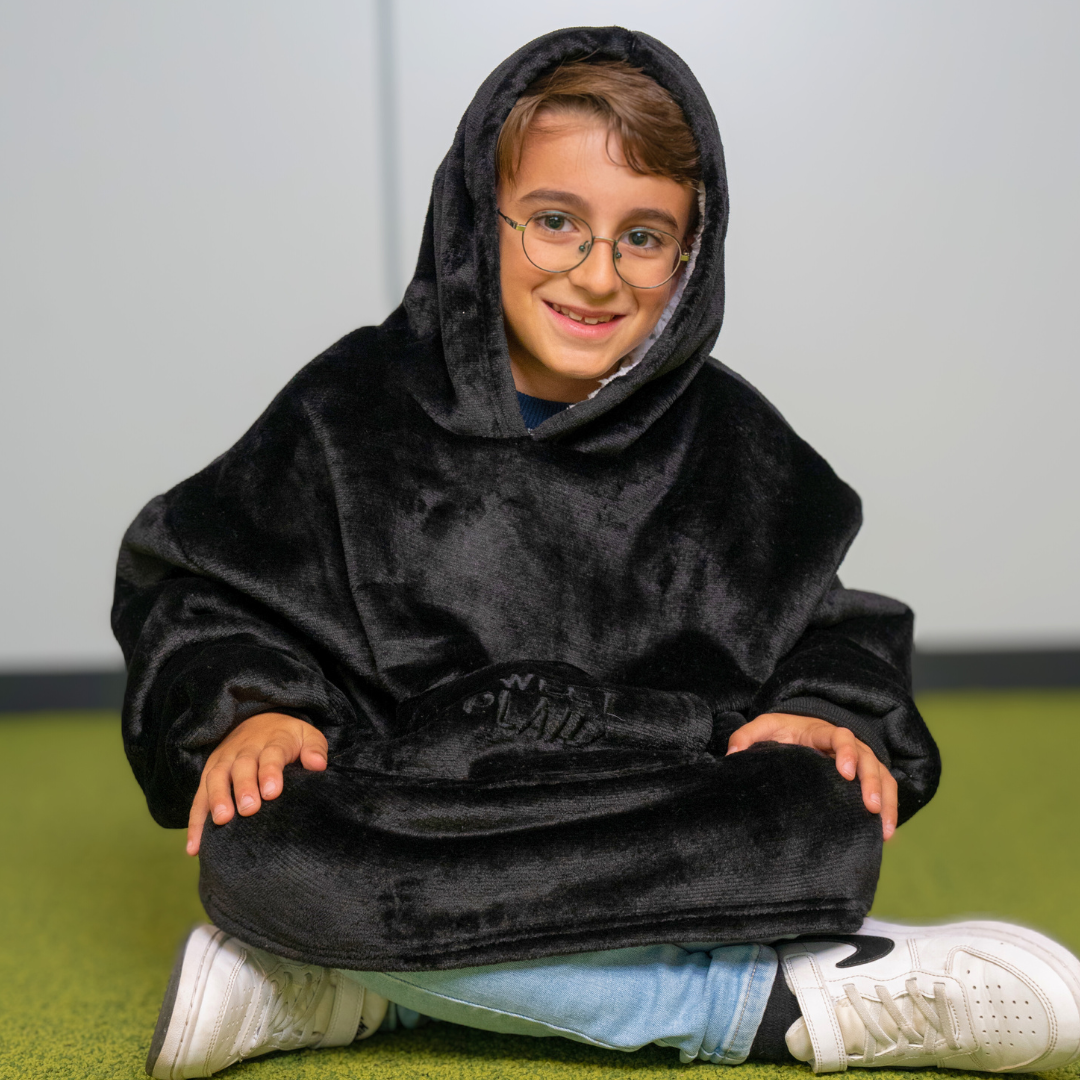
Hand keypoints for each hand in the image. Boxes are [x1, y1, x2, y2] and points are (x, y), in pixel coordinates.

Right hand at [186, 712, 327, 855]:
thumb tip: (318, 765)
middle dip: (243, 787)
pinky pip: (198, 798)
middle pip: (242, 766)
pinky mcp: (209, 775)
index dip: (270, 771)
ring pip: (216, 778)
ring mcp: (223, 761)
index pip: (272, 754)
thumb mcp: (307, 736)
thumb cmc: (288, 738)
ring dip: (216, 799)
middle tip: (248, 809)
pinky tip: (194, 847)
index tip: (273, 792)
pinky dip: (195, 822)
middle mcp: (245, 750)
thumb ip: (314, 749)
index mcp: (272, 741)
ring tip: (221, 820)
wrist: (259, 720)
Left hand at [726, 712, 897, 839]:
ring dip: (887, 801)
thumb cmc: (782, 732)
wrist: (800, 730)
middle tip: (870, 806)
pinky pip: (886, 790)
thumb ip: (746, 736)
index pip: (840, 737)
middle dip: (872, 782)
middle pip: (868, 759)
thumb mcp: (764, 727)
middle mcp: (849, 745)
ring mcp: (861, 761)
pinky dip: (890, 810)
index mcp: (822, 732)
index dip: (846, 752)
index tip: (844, 772)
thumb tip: (731, 755)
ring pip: (883, 776)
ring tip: (884, 829)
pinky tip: (886, 835)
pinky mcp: (866, 777)